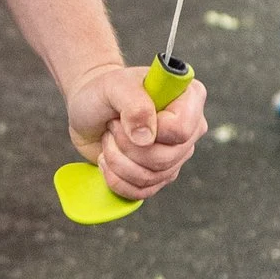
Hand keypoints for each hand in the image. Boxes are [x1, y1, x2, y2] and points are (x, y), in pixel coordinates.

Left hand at [66, 62, 206, 203]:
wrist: (89, 111)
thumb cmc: (103, 92)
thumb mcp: (114, 87)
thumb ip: (134, 105)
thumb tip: (147, 138)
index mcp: (189, 98)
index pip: (181, 130)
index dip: (151, 130)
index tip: (125, 117)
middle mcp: (190, 127)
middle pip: (165, 158)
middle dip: (127, 146)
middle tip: (112, 126)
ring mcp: (177, 154)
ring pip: (152, 177)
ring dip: (118, 161)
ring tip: (109, 139)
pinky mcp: (160, 174)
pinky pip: (142, 191)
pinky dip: (116, 179)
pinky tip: (107, 159)